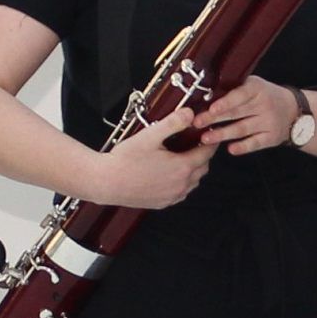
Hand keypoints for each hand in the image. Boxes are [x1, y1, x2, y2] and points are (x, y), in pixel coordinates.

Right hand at [88, 115, 213, 210]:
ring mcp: (172, 196)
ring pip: (194, 182)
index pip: (207, 153)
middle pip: (203, 168)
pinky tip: (170, 174)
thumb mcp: (150, 135)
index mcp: (181, 167)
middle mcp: (181, 185)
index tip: (209, 135)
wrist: (106, 182)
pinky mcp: (163, 203)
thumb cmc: (124, 161)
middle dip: (202, 155)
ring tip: (182, 157)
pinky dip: (182, 183)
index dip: (210, 142)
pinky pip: (182, 193)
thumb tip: (190, 114)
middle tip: (194, 143)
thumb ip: (172, 123)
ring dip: (193, 170)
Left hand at [198, 77, 303, 157]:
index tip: (211, 109)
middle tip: (197, 123)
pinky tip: (231, 149)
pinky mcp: (271, 137)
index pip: (240, 95)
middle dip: (214, 119)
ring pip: (242, 129)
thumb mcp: (253, 85)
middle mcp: (263, 105)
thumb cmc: (265, 96)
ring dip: (223, 134)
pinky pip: (255, 143)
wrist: (293, 110)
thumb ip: (234, 88)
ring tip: (206, 138)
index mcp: (256, 88)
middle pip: (236, 113)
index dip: (225, 102)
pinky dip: (243, 147)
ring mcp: (268, 122)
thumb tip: (204, 95)